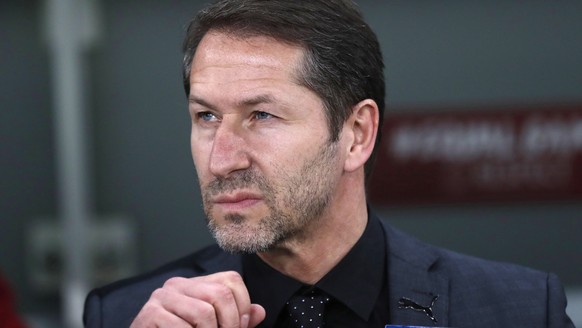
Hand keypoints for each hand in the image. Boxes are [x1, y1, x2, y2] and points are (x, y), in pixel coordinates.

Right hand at [130, 271, 265, 327]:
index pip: (232, 280)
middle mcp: (178, 284)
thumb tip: (260, 311)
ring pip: (204, 312)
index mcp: (196, 284)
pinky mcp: (150, 313)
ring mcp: (162, 296)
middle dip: (230, 324)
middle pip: (221, 294)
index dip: (243, 306)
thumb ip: (235, 321)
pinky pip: (181, 327)